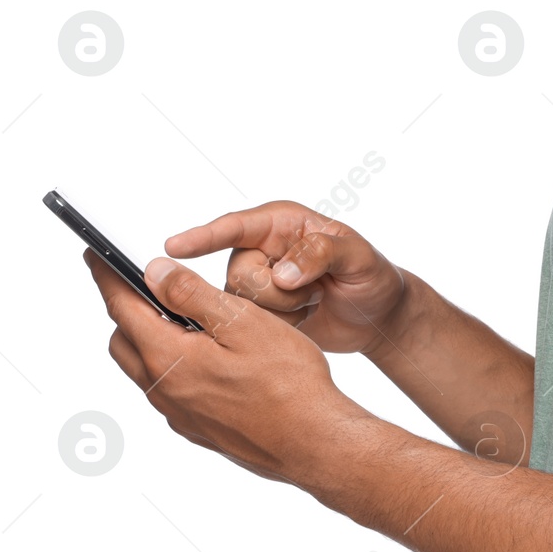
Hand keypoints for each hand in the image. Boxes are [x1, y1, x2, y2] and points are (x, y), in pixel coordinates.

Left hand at [85, 247, 373, 483]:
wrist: (314, 444)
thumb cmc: (289, 383)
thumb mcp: (243, 322)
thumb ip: (192, 295)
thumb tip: (155, 272)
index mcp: (168, 358)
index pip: (122, 306)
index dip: (107, 276)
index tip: (96, 255)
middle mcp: (164, 390)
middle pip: (125, 340)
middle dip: (127, 308)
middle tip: (145, 284)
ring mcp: (180, 414)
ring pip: (146, 367)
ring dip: (151, 338)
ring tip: (182, 318)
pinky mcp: (198, 429)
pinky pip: (170, 391)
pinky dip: (173, 366)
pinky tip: (208, 358)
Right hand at [164, 201, 409, 354]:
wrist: (378, 316)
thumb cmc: (371, 276)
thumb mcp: (358, 257)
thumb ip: (322, 254)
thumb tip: (281, 274)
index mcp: (282, 223)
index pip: (235, 226)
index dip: (204, 237)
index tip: (174, 247)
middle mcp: (262, 249)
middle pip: (239, 275)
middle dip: (277, 293)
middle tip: (315, 291)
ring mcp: (257, 282)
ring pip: (240, 305)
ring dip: (282, 312)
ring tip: (312, 303)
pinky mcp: (257, 312)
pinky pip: (248, 326)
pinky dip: (281, 328)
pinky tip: (304, 319)